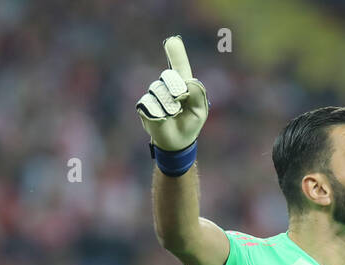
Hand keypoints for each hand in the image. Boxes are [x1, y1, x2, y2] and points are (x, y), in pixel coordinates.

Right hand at [135, 36, 208, 151]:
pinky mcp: (144, 106)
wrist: (177, 142)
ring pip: (159, 92)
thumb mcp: (200, 110)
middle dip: (177, 89)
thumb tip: (189, 81)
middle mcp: (167, 86)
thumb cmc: (190, 123)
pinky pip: (150, 105)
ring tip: (173, 115)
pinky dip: (160, 115)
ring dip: (169, 107)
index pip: (179, 66)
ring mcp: (154, 95)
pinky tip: (163, 119)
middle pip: (169, 76)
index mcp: (183, 84)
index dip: (176, 53)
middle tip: (180, 103)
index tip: (172, 41)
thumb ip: (198, 94)